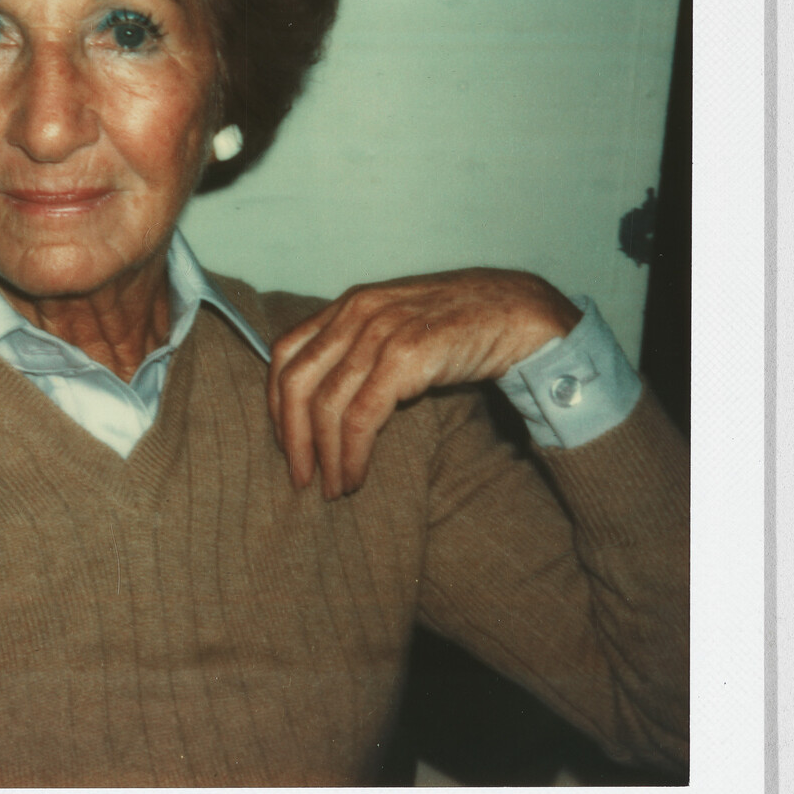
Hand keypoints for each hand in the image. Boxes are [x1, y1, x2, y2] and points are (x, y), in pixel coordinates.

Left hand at [267, 268, 581, 498]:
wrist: (517, 313)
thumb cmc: (457, 329)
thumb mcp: (396, 329)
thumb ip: (358, 351)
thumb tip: (321, 403)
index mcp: (348, 306)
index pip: (284, 353)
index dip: (275, 403)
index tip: (285, 442)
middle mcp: (357, 313)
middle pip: (297, 382)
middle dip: (291, 438)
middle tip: (300, 477)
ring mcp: (381, 331)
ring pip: (328, 405)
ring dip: (327, 457)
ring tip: (334, 488)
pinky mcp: (408, 356)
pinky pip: (363, 416)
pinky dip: (353, 454)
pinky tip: (356, 476)